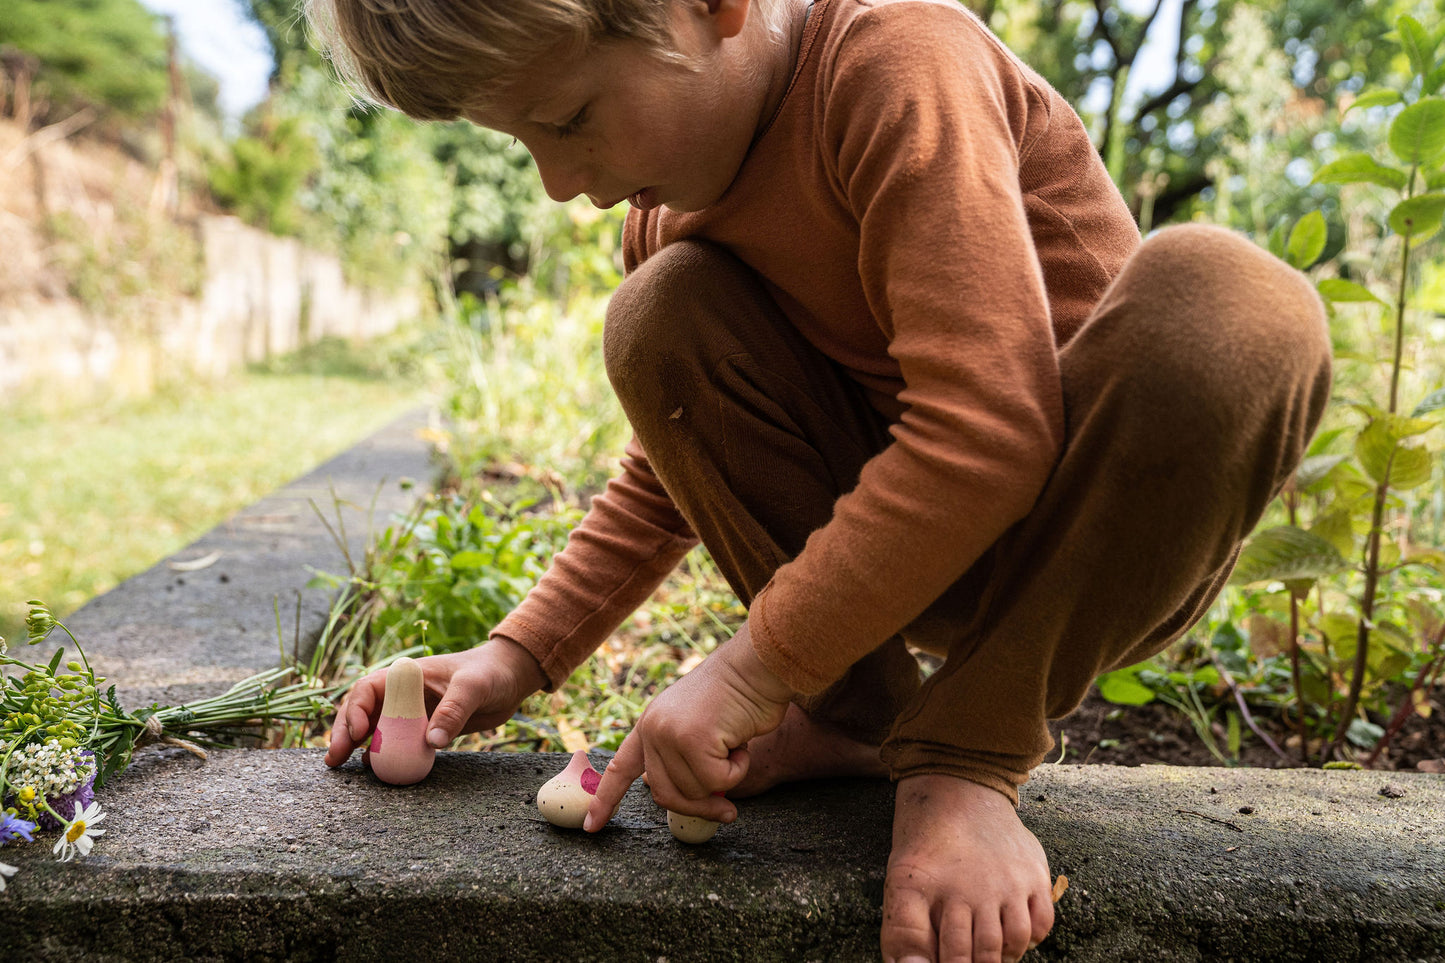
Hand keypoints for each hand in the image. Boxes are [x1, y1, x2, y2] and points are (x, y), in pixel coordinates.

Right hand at [324, 637, 546, 766]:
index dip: (355, 710)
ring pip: (375, 729)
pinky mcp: (423, 730)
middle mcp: (403, 694)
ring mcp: (411, 713)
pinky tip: (372, 770)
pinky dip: (382, 755)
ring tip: (340, 766)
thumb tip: (431, 741)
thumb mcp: (474, 687)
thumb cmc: (490, 673)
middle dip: (345, 733)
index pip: (369, 689)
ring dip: (356, 746)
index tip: (356, 734)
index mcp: (407, 675)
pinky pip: (396, 743)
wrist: (510, 679)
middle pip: (363, 711)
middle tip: (334, 759)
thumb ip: (454, 710)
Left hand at [584, 622, 794, 829]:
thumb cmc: (737, 698)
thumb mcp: (698, 728)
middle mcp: (652, 729)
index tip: (592, 827)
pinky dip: (738, 769)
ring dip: (726, 777)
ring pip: (695, 791)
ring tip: (734, 744)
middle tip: (727, 810)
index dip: (606, 799)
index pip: (621, 768)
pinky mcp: (692, 740)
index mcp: (649, 725)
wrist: (755, 666)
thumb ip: (683, 758)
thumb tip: (685, 800)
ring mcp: (669, 734)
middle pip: (666, 794)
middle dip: (700, 806)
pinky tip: (740, 741)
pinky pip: (718, 781)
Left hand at [882, 775, 1054, 962]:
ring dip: (1002, 957)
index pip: (945, 956)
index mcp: (933, 892)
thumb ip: (903, 932)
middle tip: (968, 960)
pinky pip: (1043, 923)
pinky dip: (1031, 938)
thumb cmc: (927, 848)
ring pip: (1014, 943)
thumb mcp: (901, 883)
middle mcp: (973, 887)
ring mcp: (1007, 881)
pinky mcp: (1033, 874)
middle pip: (981, 954)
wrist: (957, 793)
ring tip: (989, 955)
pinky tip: (1013, 935)